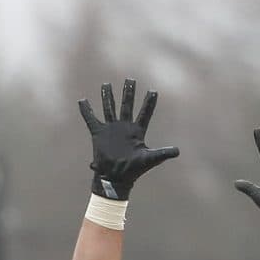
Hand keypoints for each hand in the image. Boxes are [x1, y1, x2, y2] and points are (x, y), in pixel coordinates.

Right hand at [78, 78, 179, 200]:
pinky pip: (91, 119)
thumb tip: (177, 151)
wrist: (115, 179)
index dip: (149, 103)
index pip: (145, 113)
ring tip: (106, 84)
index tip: (153, 91)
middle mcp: (124, 127)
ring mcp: (111, 129)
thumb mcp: (150, 160)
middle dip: (128, 93)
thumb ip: (163, 153)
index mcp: (137, 131)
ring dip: (108, 97)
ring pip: (109, 108)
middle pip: (127, 105)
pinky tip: (82, 100)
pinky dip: (86, 111)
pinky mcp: (99, 134)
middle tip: (130, 80)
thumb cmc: (134, 170)